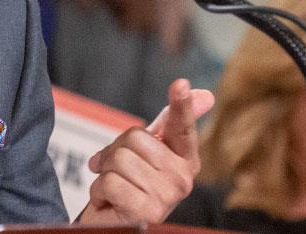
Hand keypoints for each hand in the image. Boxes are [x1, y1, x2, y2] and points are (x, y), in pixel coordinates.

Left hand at [75, 79, 215, 224]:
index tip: (181, 84)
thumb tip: (206, 95)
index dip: (182, 105)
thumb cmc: (132, 185)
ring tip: (115, 189)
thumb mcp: (148, 152)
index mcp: (185, 160)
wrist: (116, 222)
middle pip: (135, 137)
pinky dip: (100, 191)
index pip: (182, 127)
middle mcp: (182, 178)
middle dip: (115, 152)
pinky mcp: (147, 211)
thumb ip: (169, 124)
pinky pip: (110, 182)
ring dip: (105, 173)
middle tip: (117, 172)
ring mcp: (166, 196)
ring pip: (120, 159)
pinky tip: (110, 202)